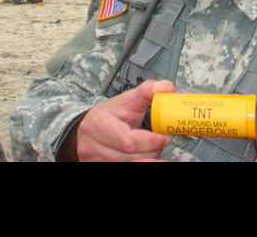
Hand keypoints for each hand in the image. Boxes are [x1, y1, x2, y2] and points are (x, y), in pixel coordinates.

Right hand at [59, 79, 174, 161]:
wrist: (90, 127)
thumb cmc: (110, 114)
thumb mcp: (127, 99)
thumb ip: (147, 91)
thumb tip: (166, 87)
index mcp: (98, 124)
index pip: (128, 141)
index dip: (151, 141)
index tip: (165, 136)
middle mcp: (91, 145)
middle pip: (130, 156)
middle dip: (152, 150)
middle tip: (162, 141)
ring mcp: (94, 159)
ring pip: (129, 165)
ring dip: (147, 158)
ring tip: (154, 147)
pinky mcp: (97, 166)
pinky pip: (124, 169)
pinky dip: (141, 162)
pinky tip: (149, 158)